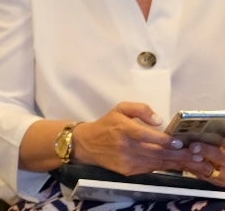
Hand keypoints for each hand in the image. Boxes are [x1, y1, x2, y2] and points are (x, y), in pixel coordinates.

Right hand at [75, 102, 215, 176]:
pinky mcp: (128, 171)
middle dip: (176, 153)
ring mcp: (127, 160)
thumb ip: (140, 108)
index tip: (179, 141)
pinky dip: (163, 166)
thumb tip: (158, 120)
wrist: (87, 144)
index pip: (146, 135)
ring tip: (188, 158)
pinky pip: (150, 168)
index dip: (164, 140)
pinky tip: (173, 162)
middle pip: (155, 151)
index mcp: (123, 128)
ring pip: (155, 162)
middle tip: (191, 152)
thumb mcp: (120, 109)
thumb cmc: (107, 124)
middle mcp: (125, 146)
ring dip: (173, 161)